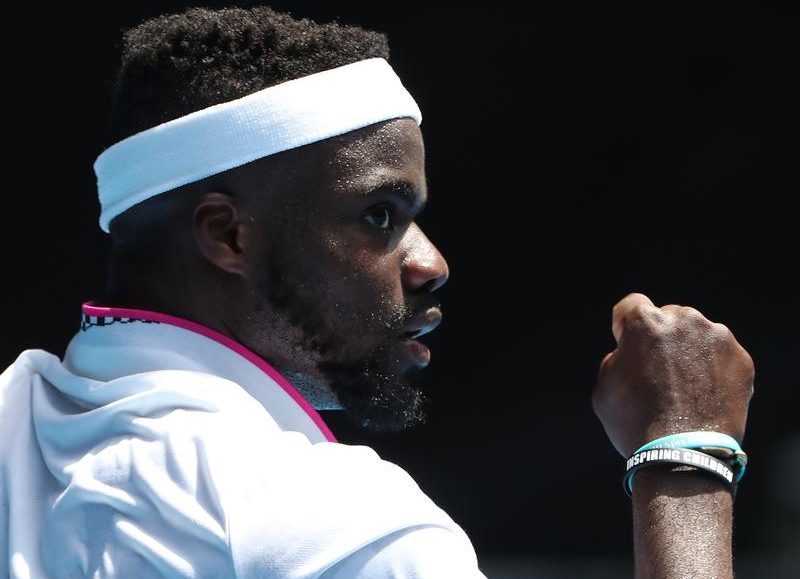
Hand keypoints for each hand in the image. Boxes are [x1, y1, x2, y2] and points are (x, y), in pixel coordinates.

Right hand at [592, 292, 754, 457]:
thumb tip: (632, 352)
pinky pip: (720, 354)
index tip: (629, 347)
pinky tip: (703, 394)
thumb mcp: (604, 385)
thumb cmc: (635, 422)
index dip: (626, 326)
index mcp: (646, 322)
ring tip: (684, 388)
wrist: (682, 455)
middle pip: (668, 318)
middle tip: (658, 373)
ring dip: (688, 351)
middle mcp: (684, 321)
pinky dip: (712, 368)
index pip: (632, 305)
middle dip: (662, 338)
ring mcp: (717, 338)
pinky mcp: (740, 359)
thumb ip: (618, 356)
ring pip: (697, 335)